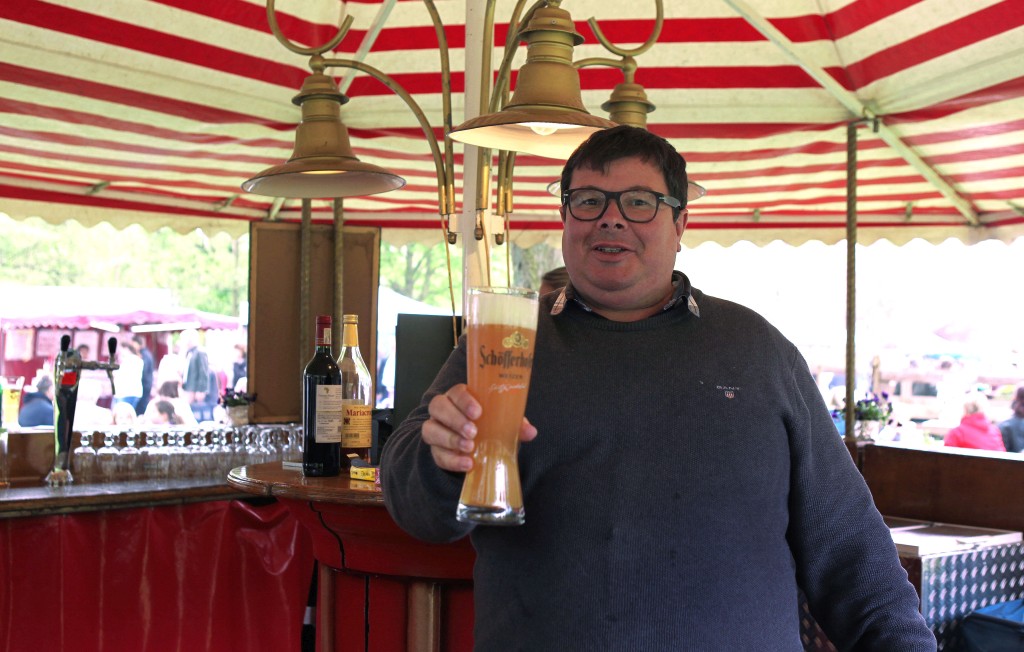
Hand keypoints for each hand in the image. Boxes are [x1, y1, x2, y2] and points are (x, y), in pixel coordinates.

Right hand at [422, 383, 536, 472]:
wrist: (476, 448)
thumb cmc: (489, 427)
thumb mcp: (503, 423)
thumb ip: (515, 424)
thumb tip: (531, 432)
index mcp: (459, 397)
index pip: (456, 392)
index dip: (464, 400)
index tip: (478, 412)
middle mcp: (443, 410)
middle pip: (438, 406)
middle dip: (455, 419)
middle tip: (473, 432)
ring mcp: (436, 430)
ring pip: (431, 429)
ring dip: (450, 439)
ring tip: (470, 448)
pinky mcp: (436, 451)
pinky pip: (437, 454)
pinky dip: (452, 460)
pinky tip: (467, 464)